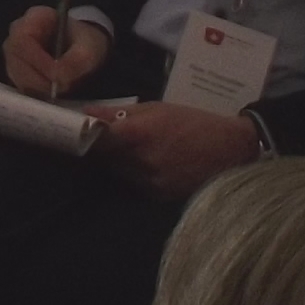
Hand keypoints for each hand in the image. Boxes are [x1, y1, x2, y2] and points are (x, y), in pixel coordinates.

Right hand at [3, 5, 108, 98]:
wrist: (84, 50)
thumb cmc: (84, 42)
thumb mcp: (88, 49)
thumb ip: (76, 61)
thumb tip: (59, 79)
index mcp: (34, 18)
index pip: (22, 39)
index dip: (36, 60)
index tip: (57, 76)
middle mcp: (18, 33)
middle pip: (15, 58)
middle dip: (37, 78)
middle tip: (60, 88)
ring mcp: (15, 53)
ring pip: (15, 74)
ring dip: (37, 88)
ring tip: (60, 91)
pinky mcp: (17, 72)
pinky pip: (19, 85)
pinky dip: (36, 93)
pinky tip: (53, 94)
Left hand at [93, 103, 260, 199]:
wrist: (230, 149)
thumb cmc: (191, 122)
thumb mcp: (155, 108)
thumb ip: (118, 113)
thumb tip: (87, 112)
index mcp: (139, 135)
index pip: (97, 140)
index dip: (83, 135)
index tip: (75, 129)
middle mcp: (141, 162)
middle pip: (105, 157)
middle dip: (101, 147)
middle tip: (104, 135)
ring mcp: (150, 182)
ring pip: (118, 171)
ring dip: (117, 161)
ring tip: (131, 147)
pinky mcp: (158, 196)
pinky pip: (134, 183)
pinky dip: (133, 172)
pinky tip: (147, 161)